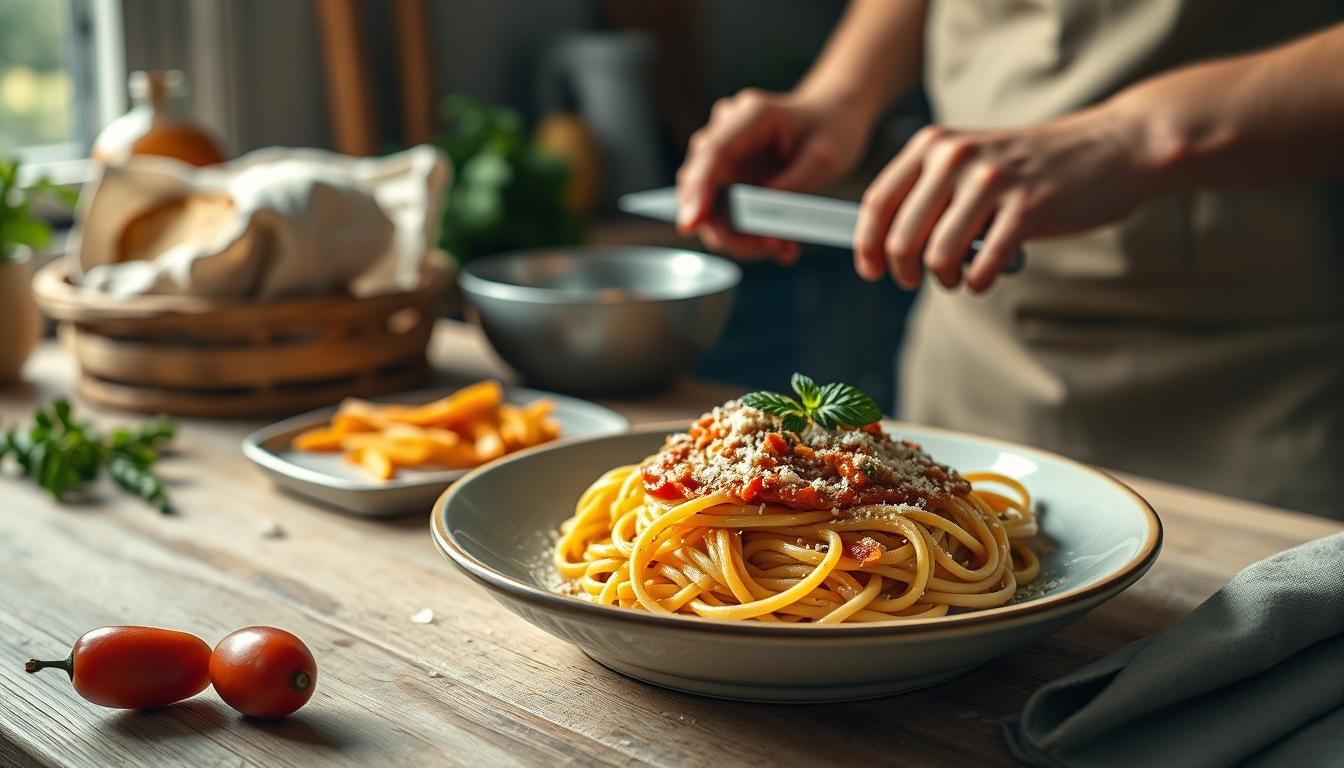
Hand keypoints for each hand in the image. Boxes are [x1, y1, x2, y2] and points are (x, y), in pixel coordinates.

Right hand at [677, 88, 872, 263]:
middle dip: (728, 227)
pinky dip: (746, 233)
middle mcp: (727, 131)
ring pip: (708, 205)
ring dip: (740, 236)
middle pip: (701, 184)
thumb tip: (758, 212)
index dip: (697, 190)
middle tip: (774, 246)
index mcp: (752, 116)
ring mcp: (724, 155)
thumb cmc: (831, 130)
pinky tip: (778, 241)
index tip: (691, 224)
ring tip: (783, 245)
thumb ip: (793, 183)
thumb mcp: (826, 157)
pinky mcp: (726, 176)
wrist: (831, 117)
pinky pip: (722, 212)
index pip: (712, 153)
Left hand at [854, 105, 1152, 291]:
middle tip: (915, 281)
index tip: (871, 270)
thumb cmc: (1031, 166)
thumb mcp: (970, 161)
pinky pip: (983, 263)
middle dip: (902, 271)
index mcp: (934, 145)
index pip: (878, 202)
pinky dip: (977, 281)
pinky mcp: (1028, 207)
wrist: (1110, 147)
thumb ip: (929, 192)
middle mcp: (956, 157)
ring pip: (938, 255)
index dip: (867, 245)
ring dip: (942, 278)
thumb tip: (885, 245)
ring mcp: (992, 181)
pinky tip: (982, 278)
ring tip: (956, 278)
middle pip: (901, 237)